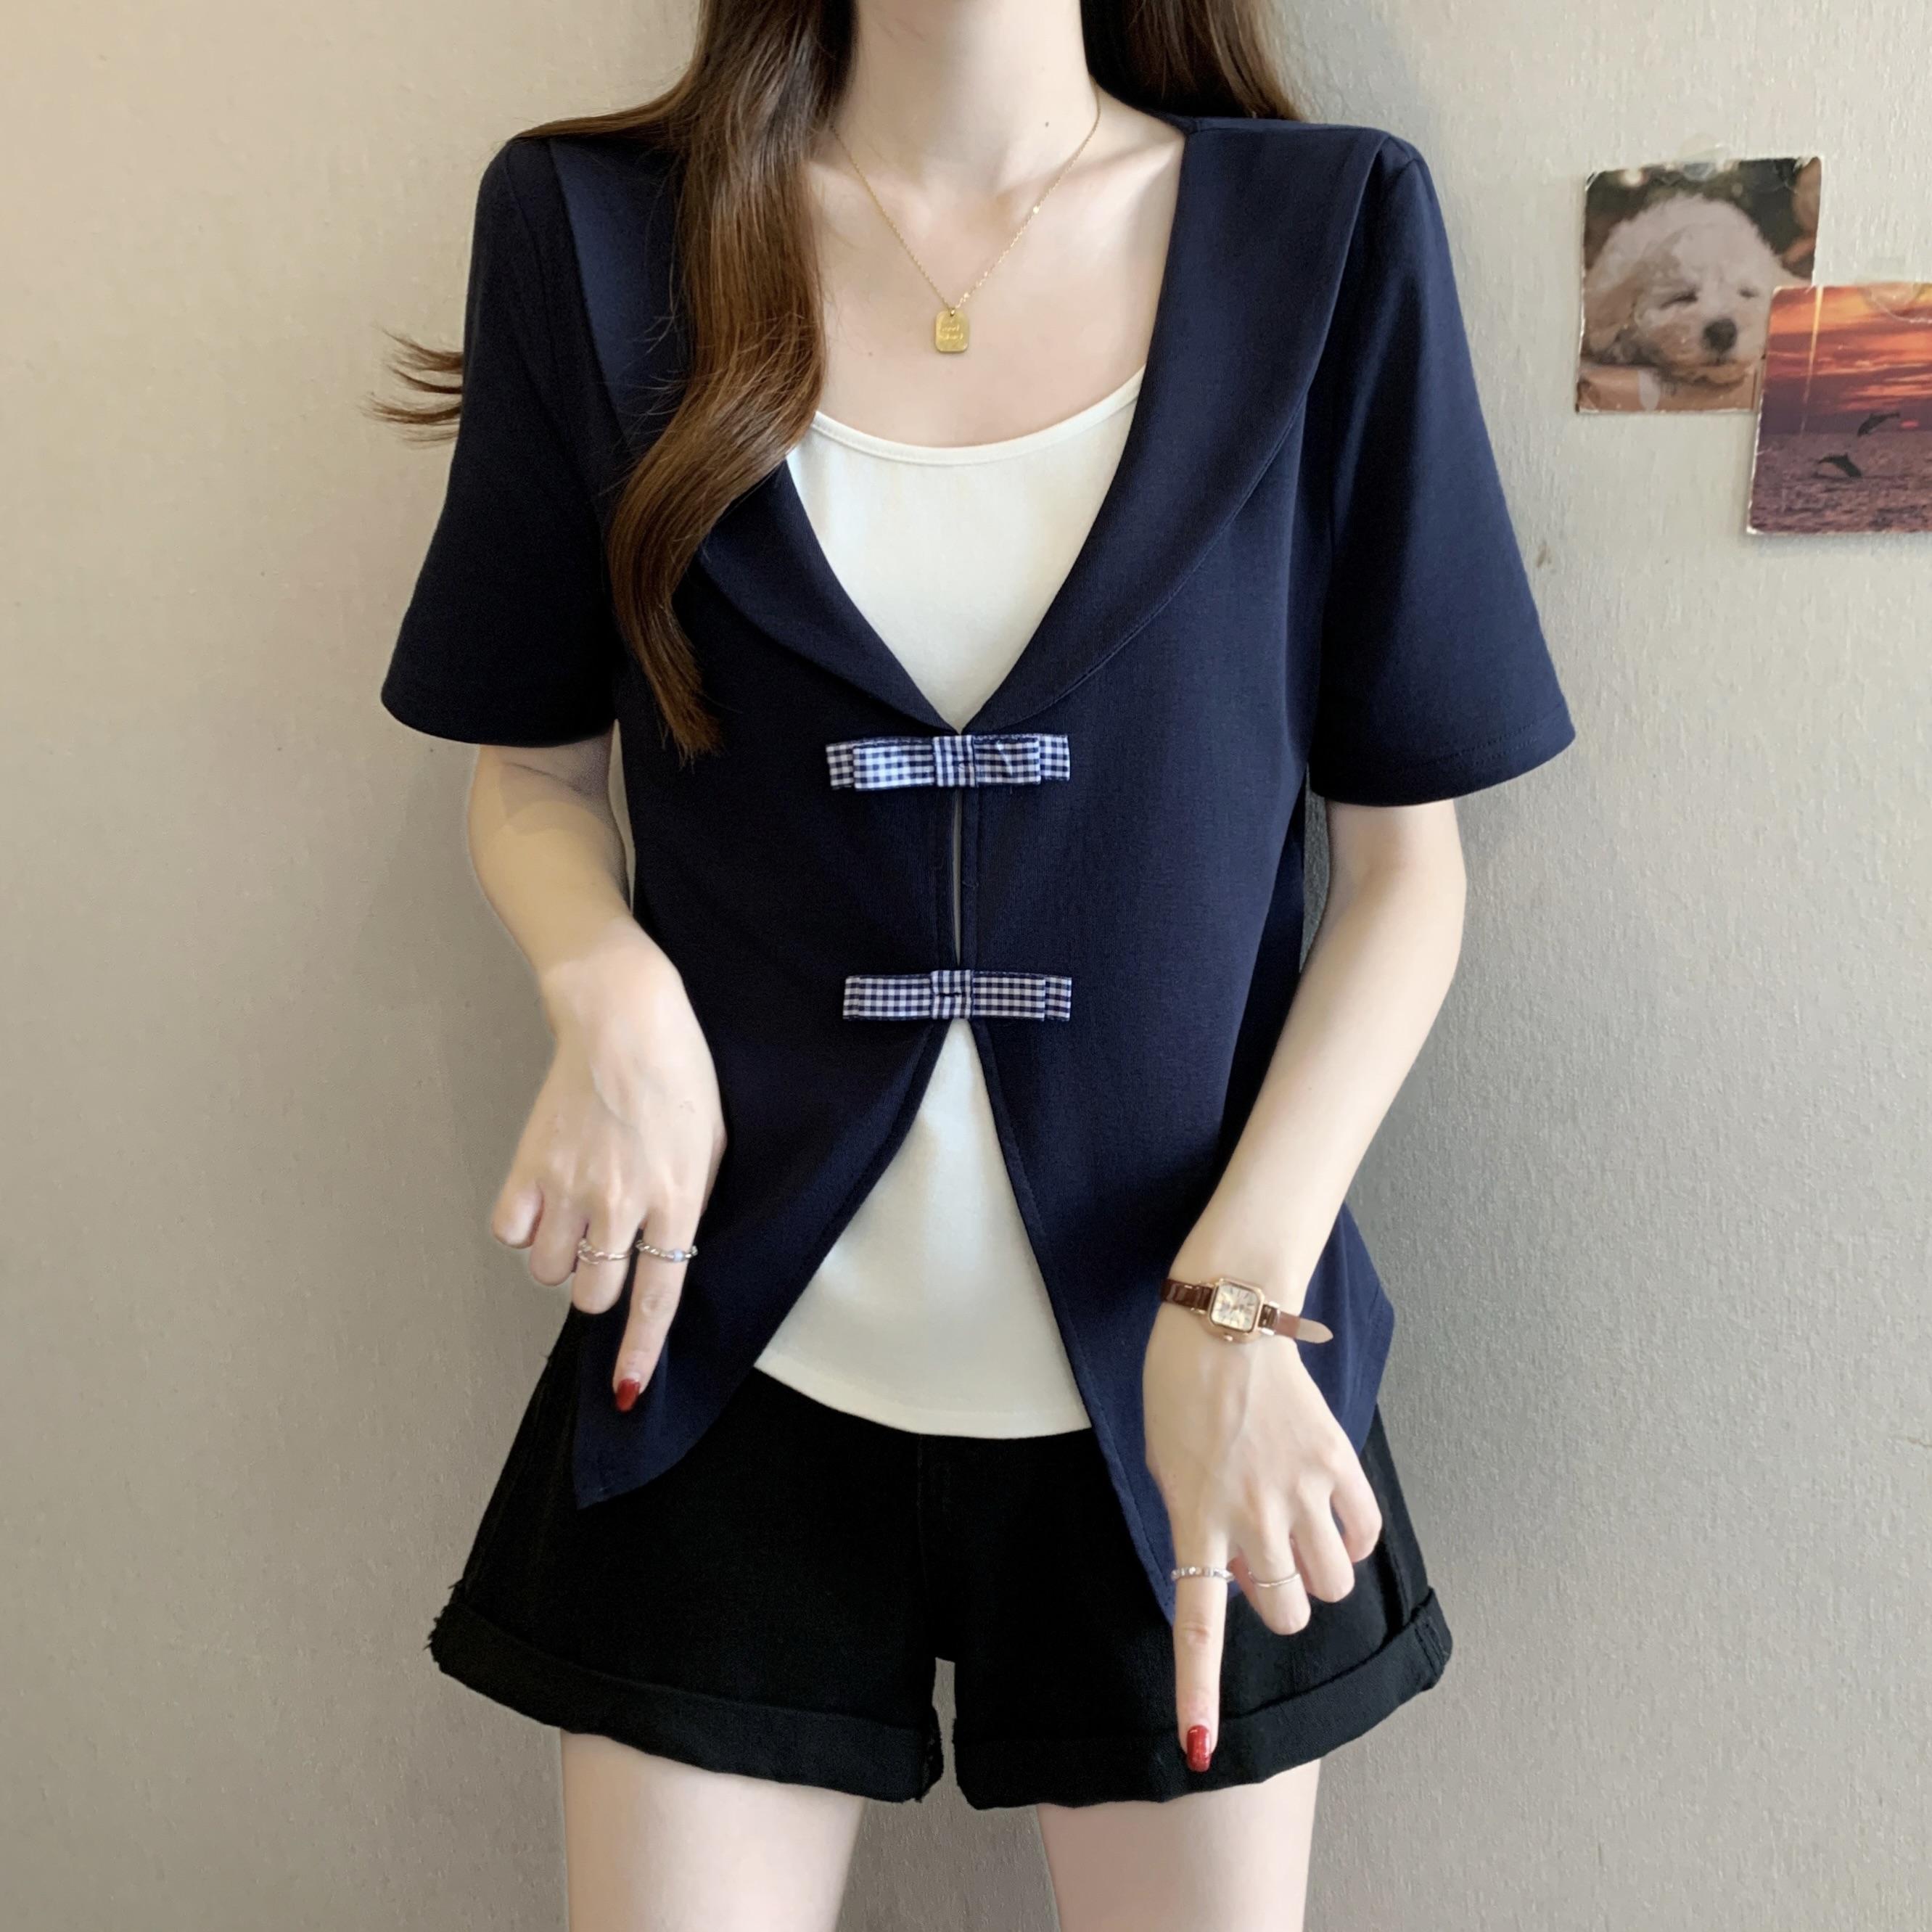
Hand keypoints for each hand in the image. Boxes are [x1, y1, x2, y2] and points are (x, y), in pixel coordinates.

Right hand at [489, 932, 725, 1409]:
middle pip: (593, 1294)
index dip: (638, 1349)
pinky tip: (544, 1202)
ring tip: (577, 1215)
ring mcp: (571, 1184)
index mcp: (677, 1198)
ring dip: (561, 1259)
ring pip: (550, 1271)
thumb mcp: (709, 1144)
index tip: (624, 1389)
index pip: (658, 1295)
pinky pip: (511, 1234)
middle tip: (606, 1248)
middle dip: (599, 1287)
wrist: (624, 1018)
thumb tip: (669, 1254)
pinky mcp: (530, 1164)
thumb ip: (689, 1203)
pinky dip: (523, 1231)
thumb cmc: (679, 1075)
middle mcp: (622, 1201)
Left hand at [1142, 1295, 1382, 1771]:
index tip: (1200, 1749)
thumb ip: (1197, 1526)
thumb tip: (1240, 1575)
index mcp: (1193, 1516)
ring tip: (1293, 1528)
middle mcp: (1250, 1514)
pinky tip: (1329, 1516)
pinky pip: (1362, 1538)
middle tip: (1260, 1558)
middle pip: (1287, 1614)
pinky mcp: (1338, 1462)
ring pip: (1330, 1587)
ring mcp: (1299, 1490)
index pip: (1198, 1623)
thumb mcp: (1164, 1461)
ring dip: (1315, 1574)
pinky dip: (1350, 1542)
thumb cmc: (1180, 1386)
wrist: (1225, 1314)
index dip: (1198, 1691)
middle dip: (1277, 1602)